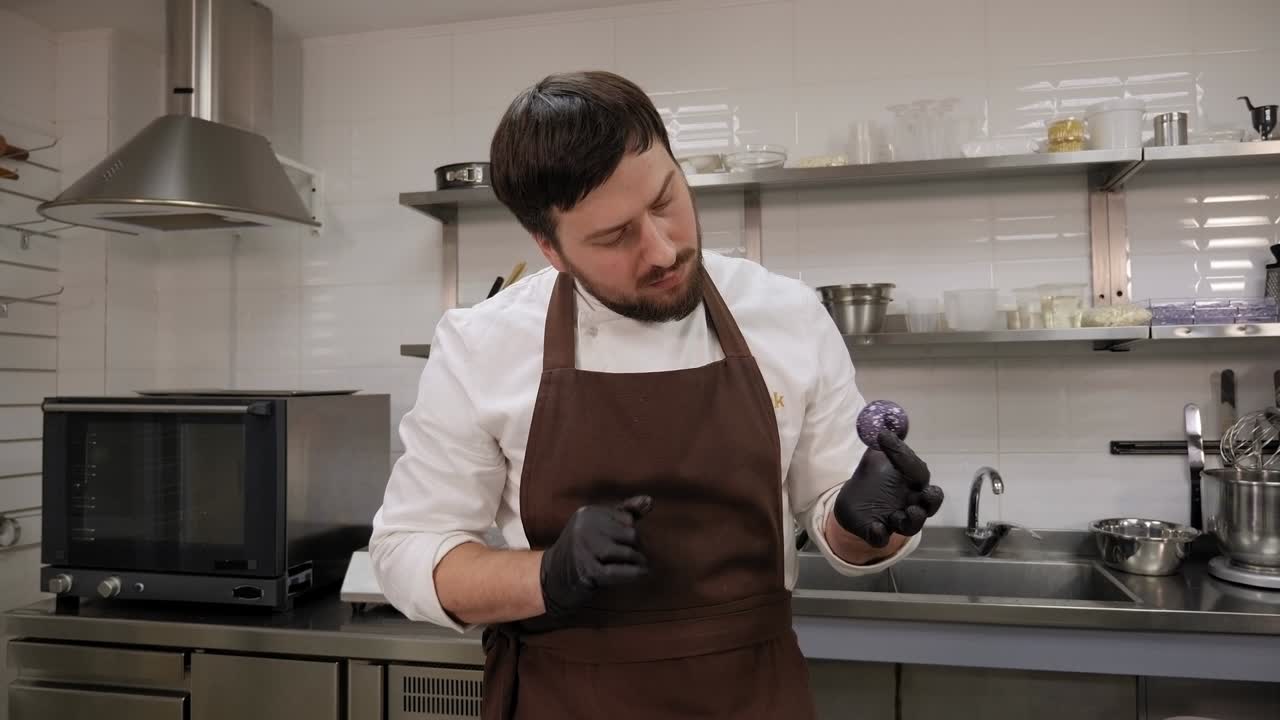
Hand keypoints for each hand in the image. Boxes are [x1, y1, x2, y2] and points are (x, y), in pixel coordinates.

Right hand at [539, 495, 652, 617]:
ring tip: (643, 565)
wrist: (554, 574)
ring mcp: (584, 549)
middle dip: (638, 546)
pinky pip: (616, 571)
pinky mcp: (586, 570)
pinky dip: (633, 573)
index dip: (632, 530)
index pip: (627, 518)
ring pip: (625, 552)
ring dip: (638, 560)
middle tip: (640, 555)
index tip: (631, 542)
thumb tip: (650, 501)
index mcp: (588, 513)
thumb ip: (626, 512)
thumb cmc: (585, 547)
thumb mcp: (600, 525)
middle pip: (629, 534)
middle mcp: (584, 528)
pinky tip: (642, 574)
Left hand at [833, 431, 943, 547]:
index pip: (917, 470)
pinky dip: (881, 534)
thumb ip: (885, 443)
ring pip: (912, 526)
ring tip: (905, 511)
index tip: (885, 439)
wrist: (850, 500)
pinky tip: (876, 526)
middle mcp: (910, 502)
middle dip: (932, 500)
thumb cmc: (872, 477)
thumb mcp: (876, 456)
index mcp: (911, 482)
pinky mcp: (877, 532)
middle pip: (930, 504)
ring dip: (913, 519)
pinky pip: (882, 538)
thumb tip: (888, 423)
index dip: (905, 457)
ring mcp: (895, 519)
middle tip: (926, 494)